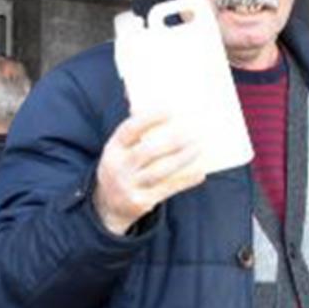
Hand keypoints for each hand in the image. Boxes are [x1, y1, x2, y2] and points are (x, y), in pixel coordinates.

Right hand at [93, 113, 204, 235]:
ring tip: (199, 148)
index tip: (170, 111)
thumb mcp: (120, 150)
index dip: (148, 119)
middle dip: (171, 142)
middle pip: (147, 151)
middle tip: (192, 134)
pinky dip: (185, 180)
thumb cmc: (123, 168)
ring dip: (181, 159)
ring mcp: (128, 186)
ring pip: (159, 171)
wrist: (108, 207)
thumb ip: (134, 132)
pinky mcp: (140, 202)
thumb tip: (142, 100)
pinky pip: (167, 189)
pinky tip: (200, 173)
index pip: (129, 130)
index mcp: (112, 149)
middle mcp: (117, 167)